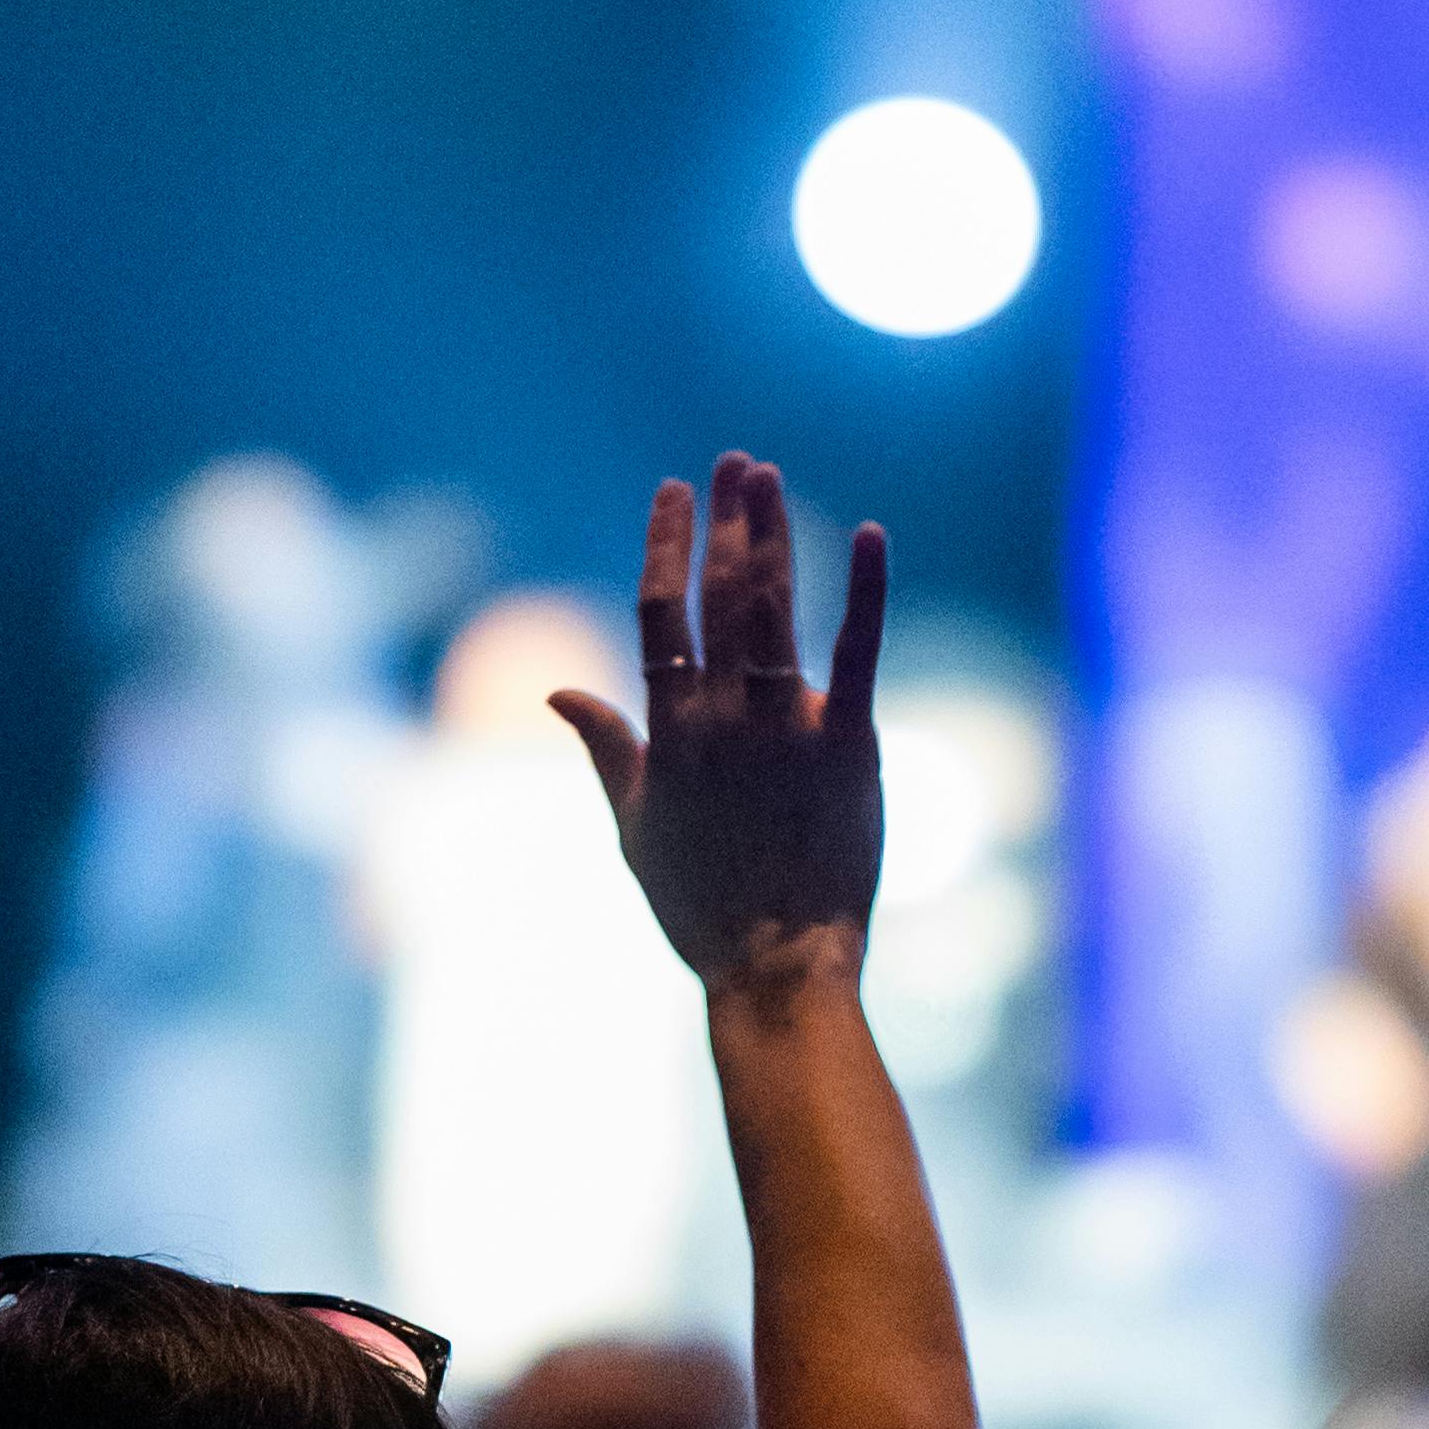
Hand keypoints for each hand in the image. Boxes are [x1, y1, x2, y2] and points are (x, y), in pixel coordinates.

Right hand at [553, 457, 887, 982]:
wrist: (779, 965)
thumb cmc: (700, 905)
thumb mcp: (634, 826)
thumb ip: (606, 748)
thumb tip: (556, 690)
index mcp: (669, 729)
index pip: (659, 609)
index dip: (664, 542)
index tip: (673, 491)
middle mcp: (723, 715)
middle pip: (721, 592)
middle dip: (727, 519)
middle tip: (736, 462)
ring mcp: (788, 725)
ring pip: (777, 607)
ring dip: (774, 533)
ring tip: (769, 477)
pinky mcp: (851, 744)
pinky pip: (860, 650)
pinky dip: (866, 589)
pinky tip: (872, 535)